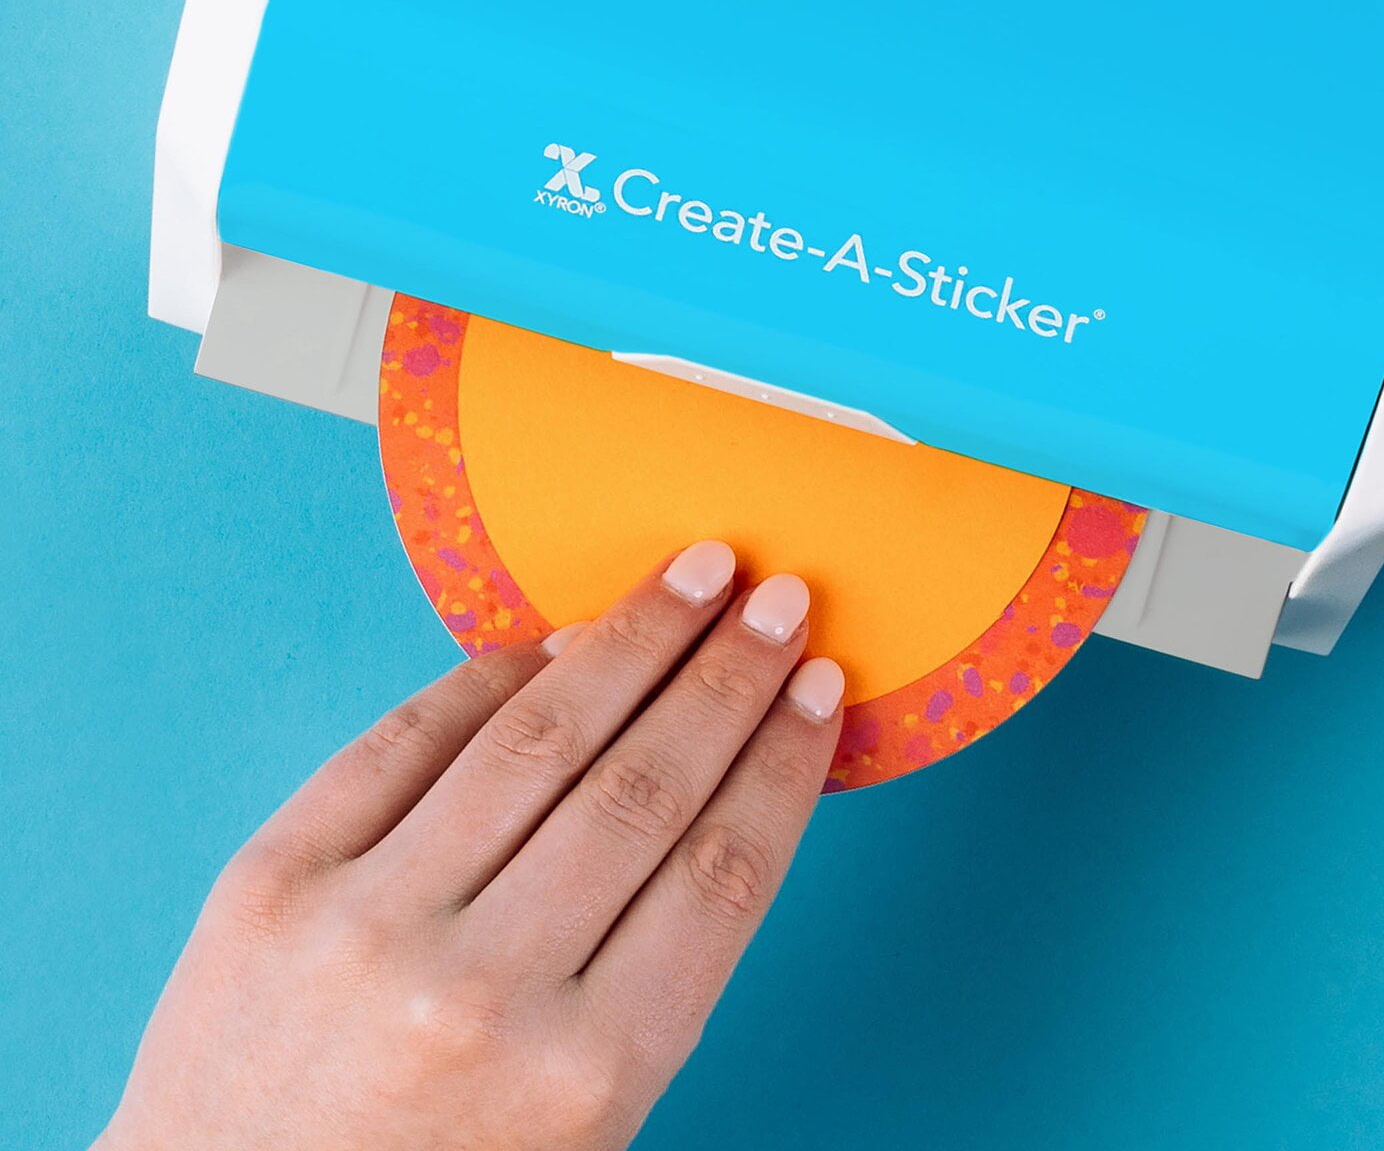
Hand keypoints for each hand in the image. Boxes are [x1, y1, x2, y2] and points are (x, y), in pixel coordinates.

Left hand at [97, 545, 845, 1150]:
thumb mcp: (582, 1129)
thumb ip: (653, 978)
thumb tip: (720, 784)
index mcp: (584, 1076)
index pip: (724, 869)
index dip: (785, 760)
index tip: (823, 689)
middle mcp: (481, 991)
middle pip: (648, 785)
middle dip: (732, 678)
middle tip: (780, 602)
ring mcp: (367, 925)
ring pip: (540, 736)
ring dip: (635, 640)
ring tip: (695, 577)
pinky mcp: (272, 881)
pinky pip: (410, 738)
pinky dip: (493, 673)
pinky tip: (557, 634)